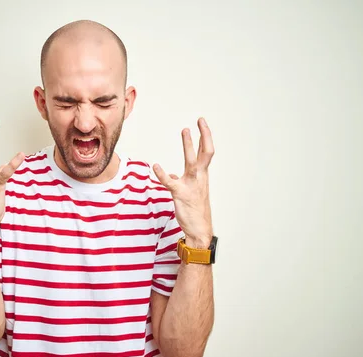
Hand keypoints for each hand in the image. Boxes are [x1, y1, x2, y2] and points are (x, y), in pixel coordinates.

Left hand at [153, 117, 214, 247]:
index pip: (206, 153)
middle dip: (204, 135)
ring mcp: (191, 185)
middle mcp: (200, 178)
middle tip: (200, 120)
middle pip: (205, 153)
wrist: (199, 230)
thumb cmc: (194, 211)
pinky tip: (156, 166)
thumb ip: (180, 181)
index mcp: (202, 176)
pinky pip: (170, 182)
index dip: (205, 137)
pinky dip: (162, 173)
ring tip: (185, 130)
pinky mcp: (181, 194)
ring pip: (192, 162)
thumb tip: (172, 176)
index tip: (201, 123)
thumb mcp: (188, 193)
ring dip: (188, 145)